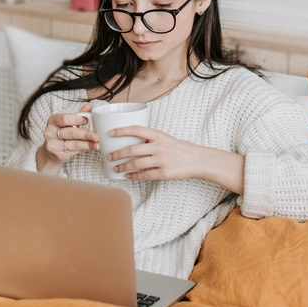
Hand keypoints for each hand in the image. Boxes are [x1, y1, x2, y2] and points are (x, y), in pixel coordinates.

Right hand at [36, 104, 98, 174]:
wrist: (50, 152)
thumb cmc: (61, 134)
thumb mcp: (67, 123)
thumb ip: (78, 115)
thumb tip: (88, 107)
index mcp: (53, 121)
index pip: (64, 119)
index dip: (77, 119)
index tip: (87, 120)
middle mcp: (50, 133)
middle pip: (70, 132)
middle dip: (85, 134)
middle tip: (96, 135)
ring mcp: (53, 145)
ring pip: (73, 144)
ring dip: (87, 143)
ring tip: (97, 143)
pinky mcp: (58, 155)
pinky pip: (74, 151)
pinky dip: (85, 148)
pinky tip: (92, 147)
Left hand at [107, 126, 244, 192]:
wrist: (198, 160)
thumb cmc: (181, 149)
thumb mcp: (166, 138)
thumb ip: (151, 139)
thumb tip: (132, 141)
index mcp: (158, 135)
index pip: (136, 129)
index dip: (121, 131)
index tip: (110, 133)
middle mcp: (159, 146)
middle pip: (132, 149)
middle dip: (118, 153)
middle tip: (109, 156)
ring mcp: (162, 160)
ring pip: (136, 163)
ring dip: (123, 166)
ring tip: (116, 168)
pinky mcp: (164, 173)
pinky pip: (145, 175)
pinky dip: (134, 176)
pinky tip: (128, 176)